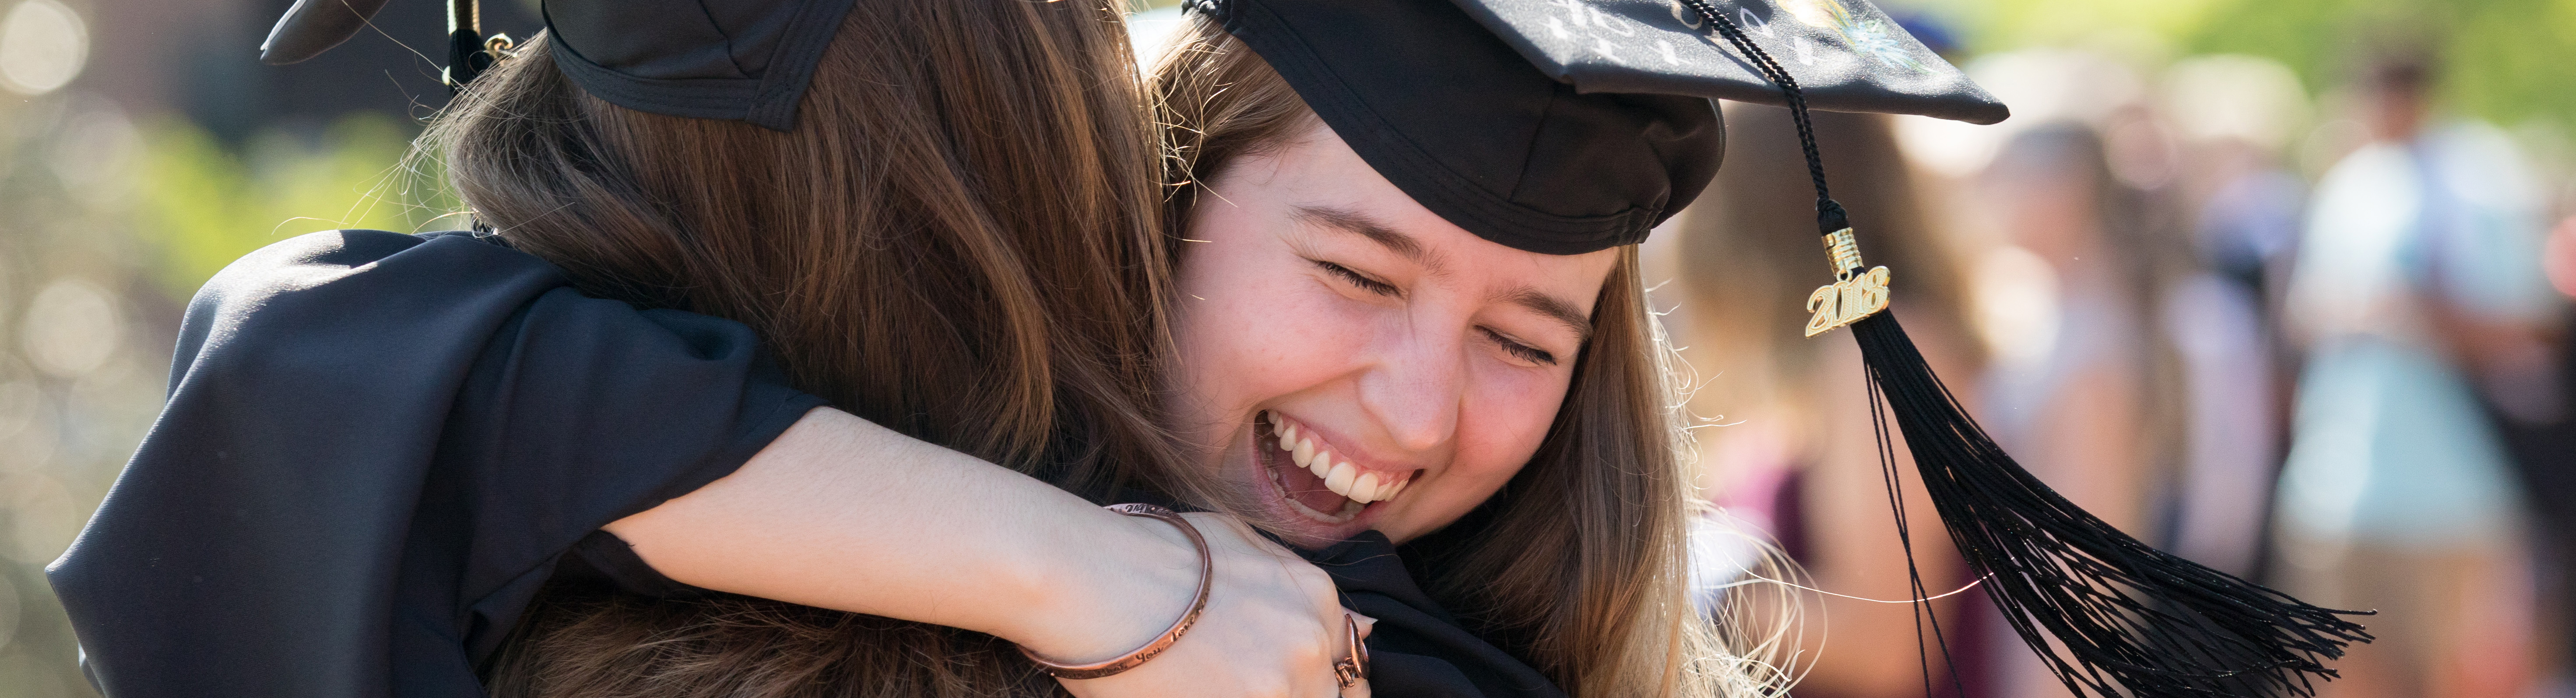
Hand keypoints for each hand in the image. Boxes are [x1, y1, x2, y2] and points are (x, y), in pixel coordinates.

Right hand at [1019, 512, 1372, 696]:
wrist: (1091, 578)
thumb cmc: (1153, 552)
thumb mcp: (1240, 541)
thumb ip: (1299, 584)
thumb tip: (1362, 623)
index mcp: (1316, 597)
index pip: (1348, 668)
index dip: (1318, 684)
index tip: (1280, 685)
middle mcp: (1309, 643)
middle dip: (1293, 693)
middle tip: (1239, 683)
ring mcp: (1279, 686)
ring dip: (1258, 696)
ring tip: (1212, 685)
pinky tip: (1196, 694)